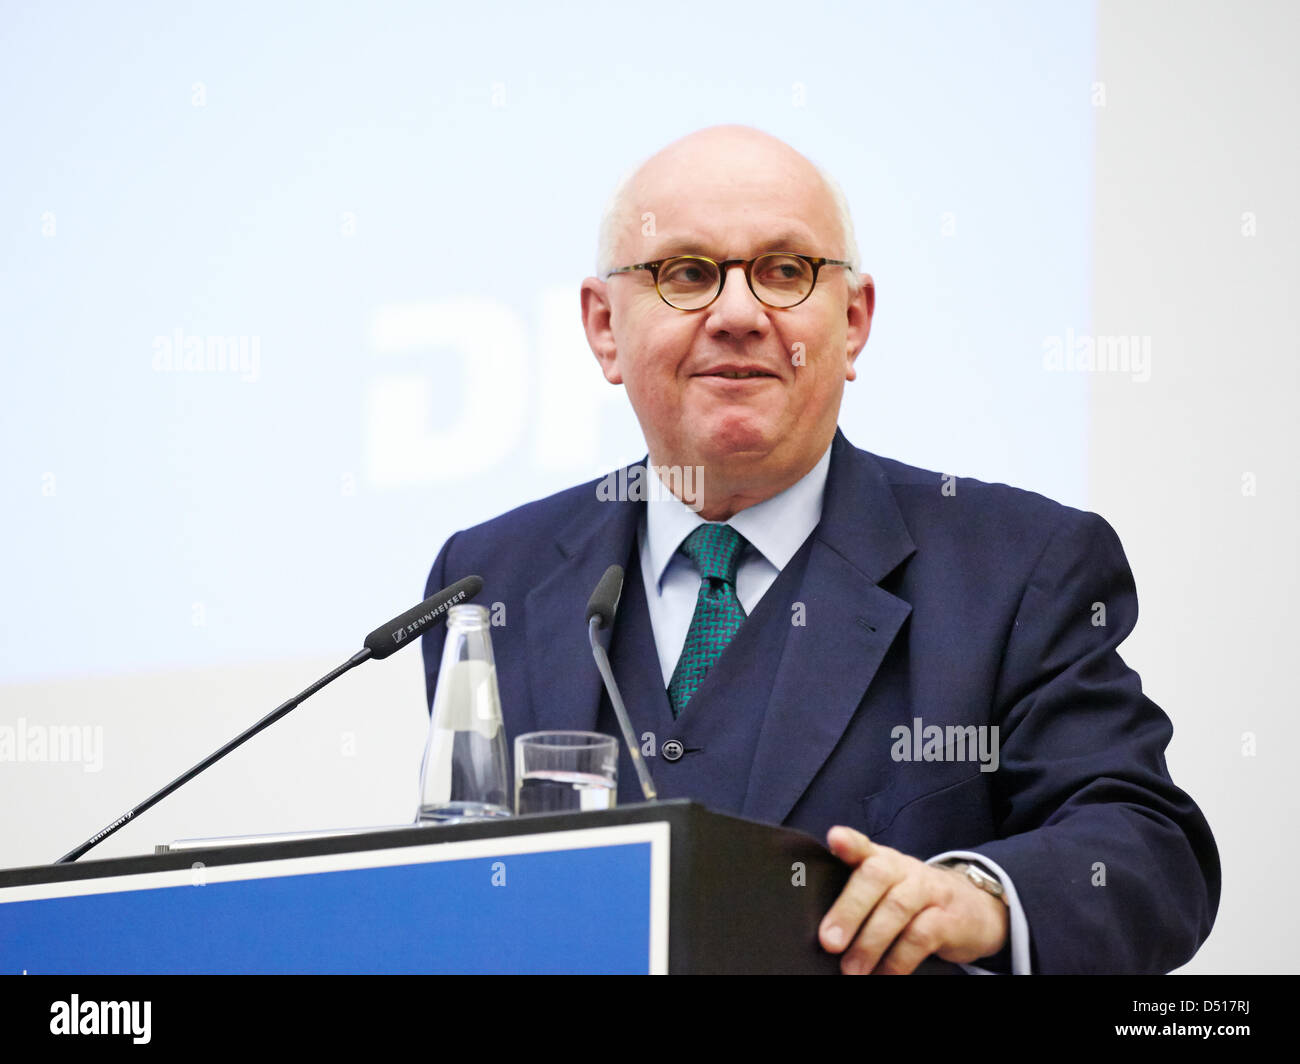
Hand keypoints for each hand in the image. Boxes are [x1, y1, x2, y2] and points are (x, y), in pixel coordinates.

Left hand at [819, 826, 1009, 973]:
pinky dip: (897, 961)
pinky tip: (882, 976)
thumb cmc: (914, 901)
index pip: (863, 845)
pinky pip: (920, 938)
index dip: (850, 842)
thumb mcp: (887, 889)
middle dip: (849, 909)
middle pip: (875, 876)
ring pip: (897, 908)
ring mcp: (929, 891)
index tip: (835, 839)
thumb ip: (856, 894)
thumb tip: (820, 929)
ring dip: (870, 943)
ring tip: (851, 970)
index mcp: (882, 860)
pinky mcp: (949, 919)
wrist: (977, 909)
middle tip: (829, 941)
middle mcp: (904, 869)